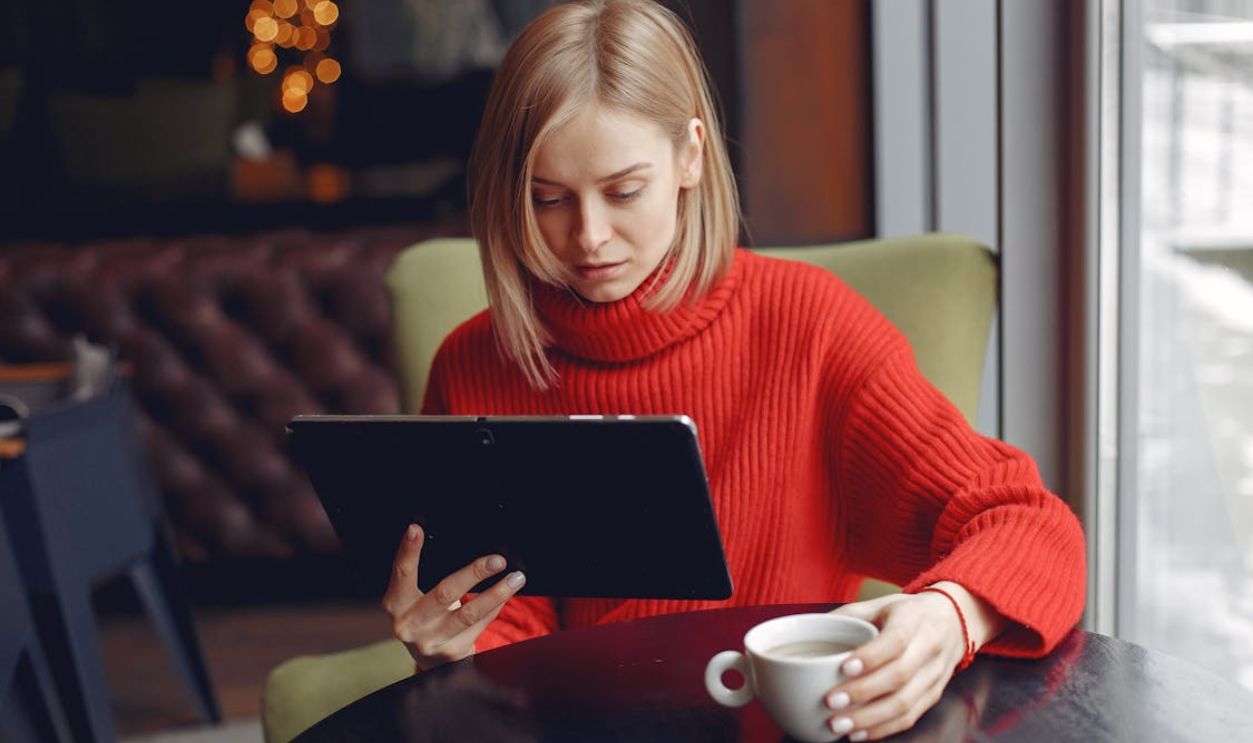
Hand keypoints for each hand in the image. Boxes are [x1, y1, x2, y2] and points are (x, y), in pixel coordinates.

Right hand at [382, 523, 525, 670]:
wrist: (430, 663)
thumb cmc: (424, 618)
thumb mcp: (415, 599)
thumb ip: (425, 578)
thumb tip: (465, 554)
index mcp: (396, 604)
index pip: (402, 574)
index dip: (407, 551)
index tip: (415, 529)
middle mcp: (409, 625)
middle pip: (445, 593)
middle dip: (474, 573)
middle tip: (497, 560)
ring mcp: (431, 642)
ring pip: (469, 613)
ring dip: (497, 593)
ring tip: (516, 578)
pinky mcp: (452, 653)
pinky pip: (480, 625)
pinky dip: (495, 607)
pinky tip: (505, 595)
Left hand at [822, 582, 1003, 740]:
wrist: (953, 621)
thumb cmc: (907, 613)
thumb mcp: (880, 603)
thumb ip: (847, 615)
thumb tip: (809, 627)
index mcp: (913, 619)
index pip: (895, 641)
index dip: (870, 657)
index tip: (843, 668)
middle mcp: (928, 648)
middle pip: (899, 676)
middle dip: (863, 693)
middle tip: (831, 703)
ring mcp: (934, 675)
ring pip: (906, 703)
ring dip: (870, 719)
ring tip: (840, 726)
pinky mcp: (934, 696)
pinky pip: (910, 718)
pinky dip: (883, 729)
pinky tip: (859, 734)